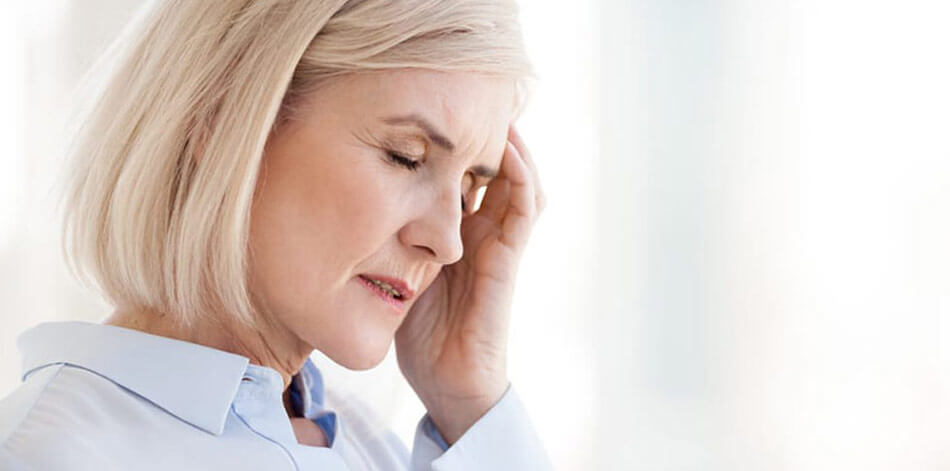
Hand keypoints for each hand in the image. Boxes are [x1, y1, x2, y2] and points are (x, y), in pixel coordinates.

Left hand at [394, 124, 545, 444]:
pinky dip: (519, 176)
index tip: (434, 108)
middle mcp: (482, 231)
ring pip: (518, 179)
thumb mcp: (395, 269)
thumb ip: (388, 235)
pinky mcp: (509, 260)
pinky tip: (505, 149)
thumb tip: (345, 197)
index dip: (456, 141)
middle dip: (485, 132)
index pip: (465, 174)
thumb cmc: (421, 331)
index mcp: (456, 232)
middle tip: (469, 93)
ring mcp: (500, 243)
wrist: (447, 381)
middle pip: (495, 168)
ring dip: (510, 145)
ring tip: (494, 108)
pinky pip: (524, 208)